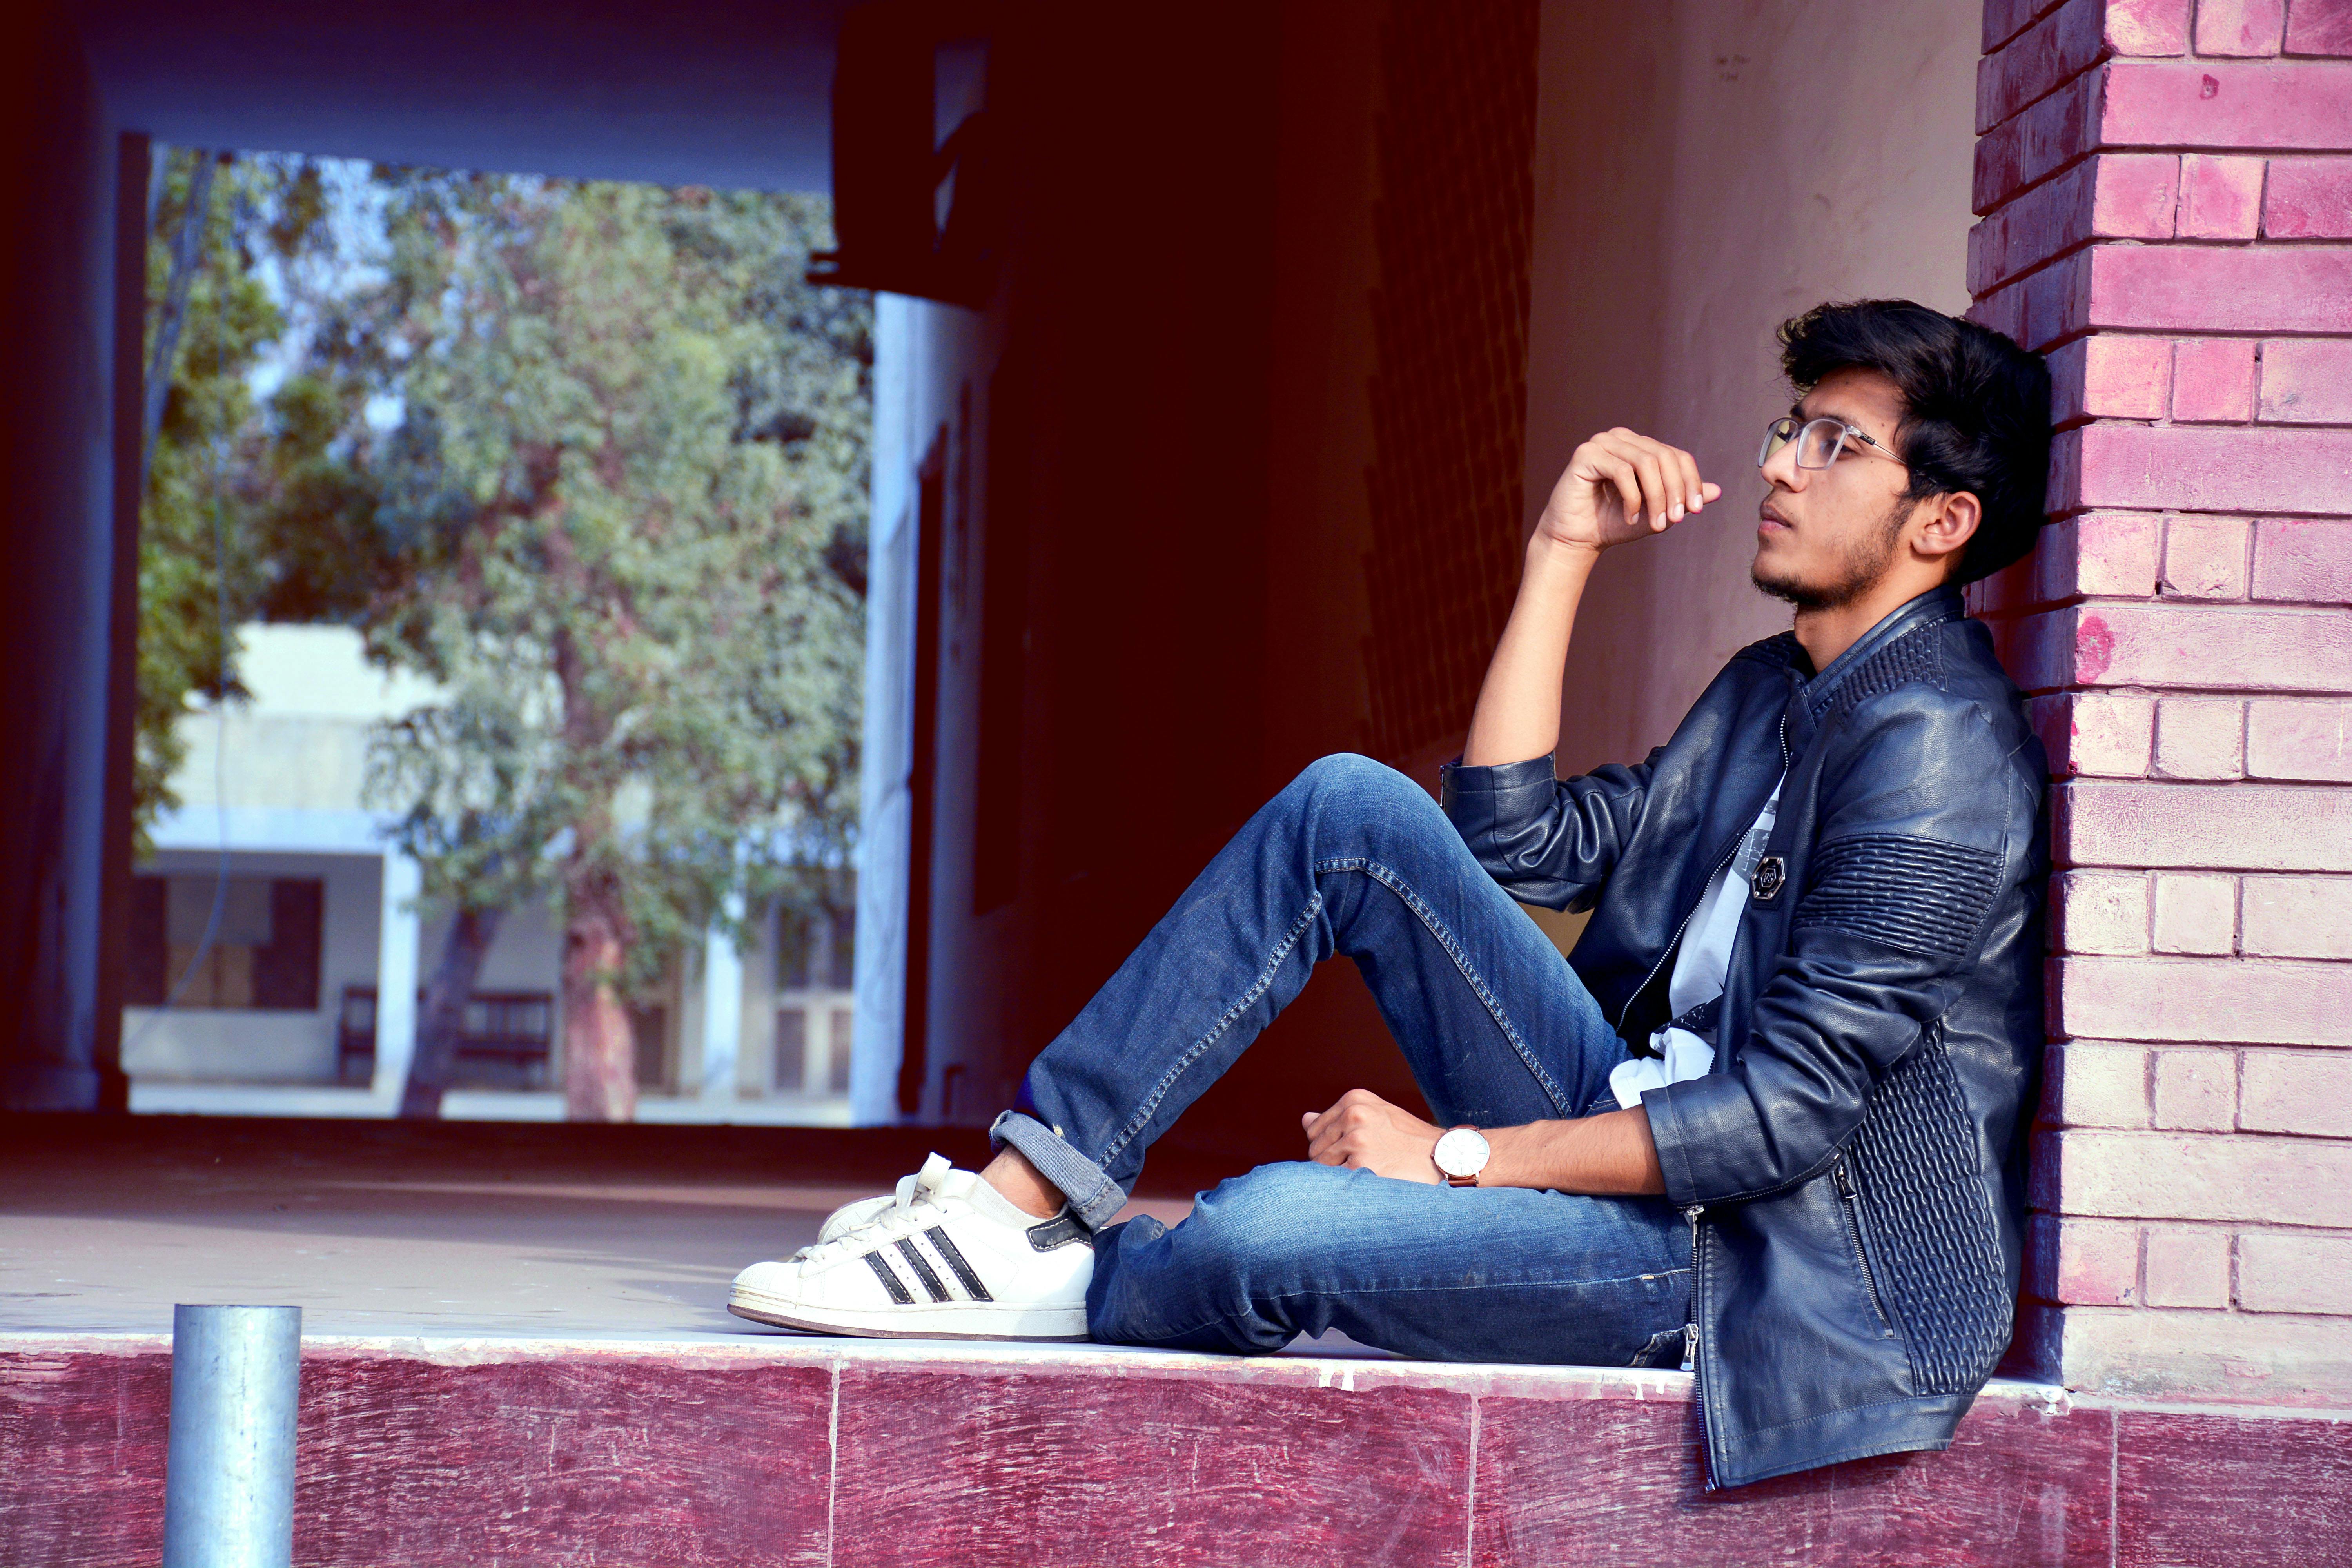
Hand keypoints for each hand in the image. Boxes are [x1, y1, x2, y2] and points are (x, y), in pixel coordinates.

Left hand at [1301, 1088, 1444, 1183]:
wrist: (1443, 1155)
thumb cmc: (1408, 1137)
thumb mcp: (1375, 1114)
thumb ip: (1339, 1116)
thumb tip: (1304, 1119)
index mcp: (1354, 1100)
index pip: (1314, 1129)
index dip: (1327, 1146)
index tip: (1349, 1153)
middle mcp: (1353, 1114)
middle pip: (1315, 1149)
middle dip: (1329, 1162)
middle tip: (1359, 1167)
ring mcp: (1357, 1139)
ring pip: (1321, 1167)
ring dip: (1337, 1177)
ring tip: (1365, 1175)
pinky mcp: (1361, 1164)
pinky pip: (1336, 1181)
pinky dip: (1346, 1187)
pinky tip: (1367, 1184)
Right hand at [1536, 428, 1720, 553]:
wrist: (1576, 539)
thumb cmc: (1613, 524)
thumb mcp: (1656, 512)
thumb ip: (1681, 499)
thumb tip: (1717, 491)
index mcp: (1640, 446)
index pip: (1676, 455)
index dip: (1691, 481)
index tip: (1695, 511)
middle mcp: (1622, 438)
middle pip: (1664, 456)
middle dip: (1674, 491)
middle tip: (1674, 521)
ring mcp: (1602, 442)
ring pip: (1646, 462)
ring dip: (1656, 497)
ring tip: (1654, 524)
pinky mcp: (1586, 453)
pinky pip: (1622, 470)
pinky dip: (1632, 497)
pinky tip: (1630, 517)